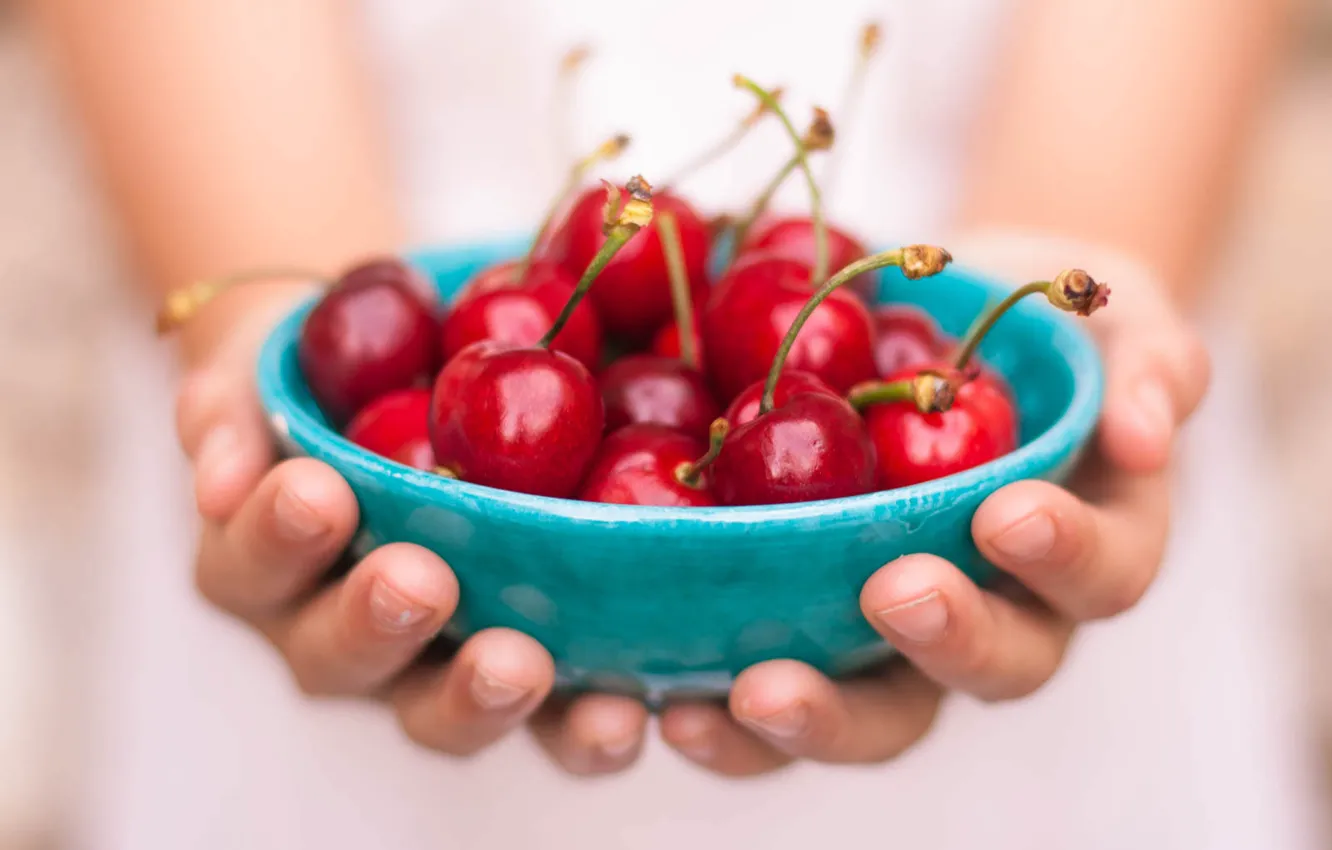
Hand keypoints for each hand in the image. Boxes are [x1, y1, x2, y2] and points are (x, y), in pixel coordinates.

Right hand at [174, 294, 650, 774]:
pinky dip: (587, 724)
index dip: (275, 539)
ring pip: (443, 710)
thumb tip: (220, 476)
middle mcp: (340, 632)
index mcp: (264, 565)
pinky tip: (628, 707)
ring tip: (522, 664)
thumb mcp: (270, 362)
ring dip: (479, 696)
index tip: (316, 492)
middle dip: (378, 625)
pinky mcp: (528, 669)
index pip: (250, 566)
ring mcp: (433, 662)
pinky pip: (554, 718)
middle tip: (418, 581)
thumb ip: (228, 406)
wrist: (416, 381)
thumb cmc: (330, 376)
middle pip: (342, 659)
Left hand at [640, 237, 1212, 776]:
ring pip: (878, 710)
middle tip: (896, 594)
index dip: (1064, 556)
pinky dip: (727, 715)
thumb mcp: (1113, 317)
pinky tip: (668, 701)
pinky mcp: (807, 628)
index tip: (1009, 512)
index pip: (1100, 575)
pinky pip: (777, 689)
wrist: (943, 328)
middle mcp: (1000, 612)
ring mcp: (897, 634)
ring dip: (818, 714)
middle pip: (990, 668)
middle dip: (947, 642)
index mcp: (1084, 548)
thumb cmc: (1040, 330)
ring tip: (750, 693)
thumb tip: (1146, 433)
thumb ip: (1149, 364)